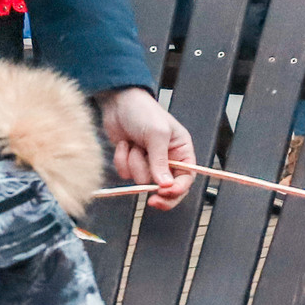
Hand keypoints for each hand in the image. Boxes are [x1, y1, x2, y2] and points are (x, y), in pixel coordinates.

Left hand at [97, 87, 194, 211]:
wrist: (117, 103)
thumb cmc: (143, 112)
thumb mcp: (156, 134)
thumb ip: (160, 160)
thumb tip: (165, 184)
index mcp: (181, 150)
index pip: (187, 177)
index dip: (178, 189)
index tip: (166, 193)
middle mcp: (167, 159)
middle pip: (167, 187)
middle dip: (159, 193)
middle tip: (152, 200)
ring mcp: (148, 161)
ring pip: (142, 179)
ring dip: (135, 163)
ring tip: (134, 145)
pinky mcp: (131, 162)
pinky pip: (126, 173)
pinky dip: (122, 160)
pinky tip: (124, 144)